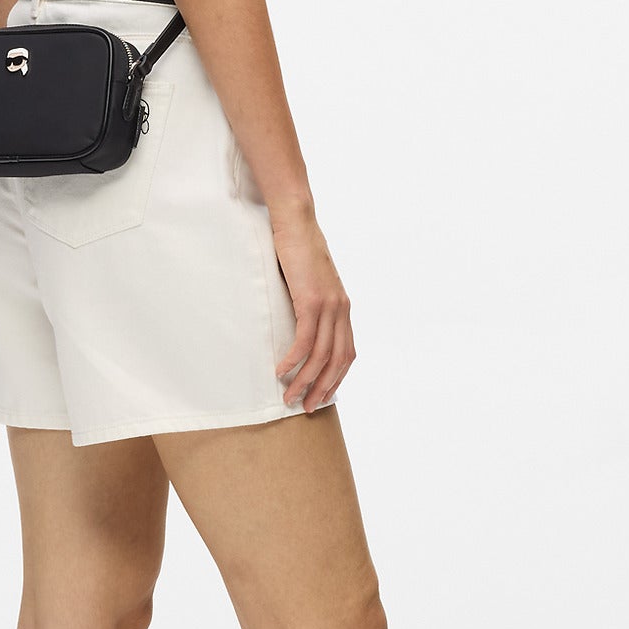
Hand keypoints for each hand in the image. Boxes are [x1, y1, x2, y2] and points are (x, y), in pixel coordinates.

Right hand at [270, 206, 354, 410]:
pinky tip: (281, 371)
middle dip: (323, 388)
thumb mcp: (308, 283)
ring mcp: (329, 305)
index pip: (347, 353)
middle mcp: (341, 310)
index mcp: (343, 308)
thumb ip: (309, 304)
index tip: (322, 396)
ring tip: (289, 396)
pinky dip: (293, 360)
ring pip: (321, 356)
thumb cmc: (297, 249)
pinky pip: (305, 340)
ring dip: (305, 380)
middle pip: (338, 361)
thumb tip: (296, 324)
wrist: (296, 221)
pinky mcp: (311, 300)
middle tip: (306, 407)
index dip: (336, 379)